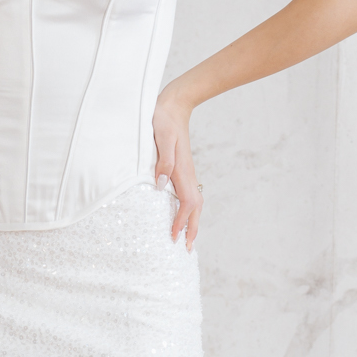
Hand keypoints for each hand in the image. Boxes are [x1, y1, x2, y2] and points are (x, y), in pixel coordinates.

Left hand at [151, 86, 202, 249]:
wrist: (173, 106)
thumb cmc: (163, 120)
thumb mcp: (161, 137)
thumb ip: (163, 160)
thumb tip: (161, 185)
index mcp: (182, 170)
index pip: (187, 203)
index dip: (181, 222)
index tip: (173, 237)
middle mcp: (187, 174)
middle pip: (195, 207)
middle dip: (192, 229)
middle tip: (187, 250)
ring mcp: (186, 172)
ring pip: (194, 202)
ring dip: (192, 222)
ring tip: (187, 239)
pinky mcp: (182, 170)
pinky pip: (188, 195)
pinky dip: (188, 210)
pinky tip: (181, 215)